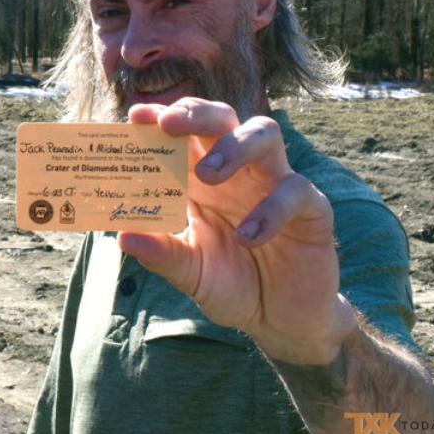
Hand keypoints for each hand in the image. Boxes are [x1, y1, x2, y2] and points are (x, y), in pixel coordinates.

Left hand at [118, 99, 356, 364]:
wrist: (280, 319)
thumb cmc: (230, 284)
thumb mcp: (190, 272)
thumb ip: (161, 254)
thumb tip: (122, 236)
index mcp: (202, 180)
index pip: (182, 135)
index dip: (161, 119)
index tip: (136, 116)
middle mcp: (238, 172)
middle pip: (222, 119)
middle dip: (196, 114)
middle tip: (169, 125)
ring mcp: (276, 184)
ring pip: (265, 134)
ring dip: (234, 146)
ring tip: (208, 174)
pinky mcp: (311, 209)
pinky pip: (296, 191)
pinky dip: (271, 209)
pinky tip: (249, 237)